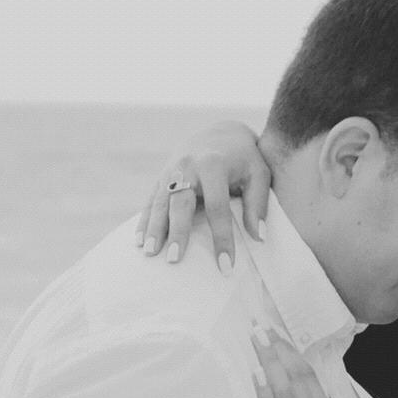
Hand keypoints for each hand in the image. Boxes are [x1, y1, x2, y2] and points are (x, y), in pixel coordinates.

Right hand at [134, 121, 271, 270]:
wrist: (221, 132)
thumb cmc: (245, 157)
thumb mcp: (259, 173)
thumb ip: (259, 204)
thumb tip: (259, 237)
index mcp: (214, 164)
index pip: (218, 207)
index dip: (222, 237)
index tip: (225, 266)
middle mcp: (188, 165)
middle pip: (181, 203)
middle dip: (177, 232)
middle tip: (174, 260)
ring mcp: (171, 170)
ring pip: (160, 202)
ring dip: (154, 229)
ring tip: (149, 253)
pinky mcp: (162, 176)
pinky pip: (150, 200)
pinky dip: (144, 221)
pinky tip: (138, 241)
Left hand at [251, 328, 357, 397]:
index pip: (319, 386)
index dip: (300, 359)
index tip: (284, 340)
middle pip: (304, 380)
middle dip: (283, 350)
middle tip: (264, 327)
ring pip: (291, 393)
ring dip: (272, 362)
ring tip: (257, 339)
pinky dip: (267, 395)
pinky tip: (258, 376)